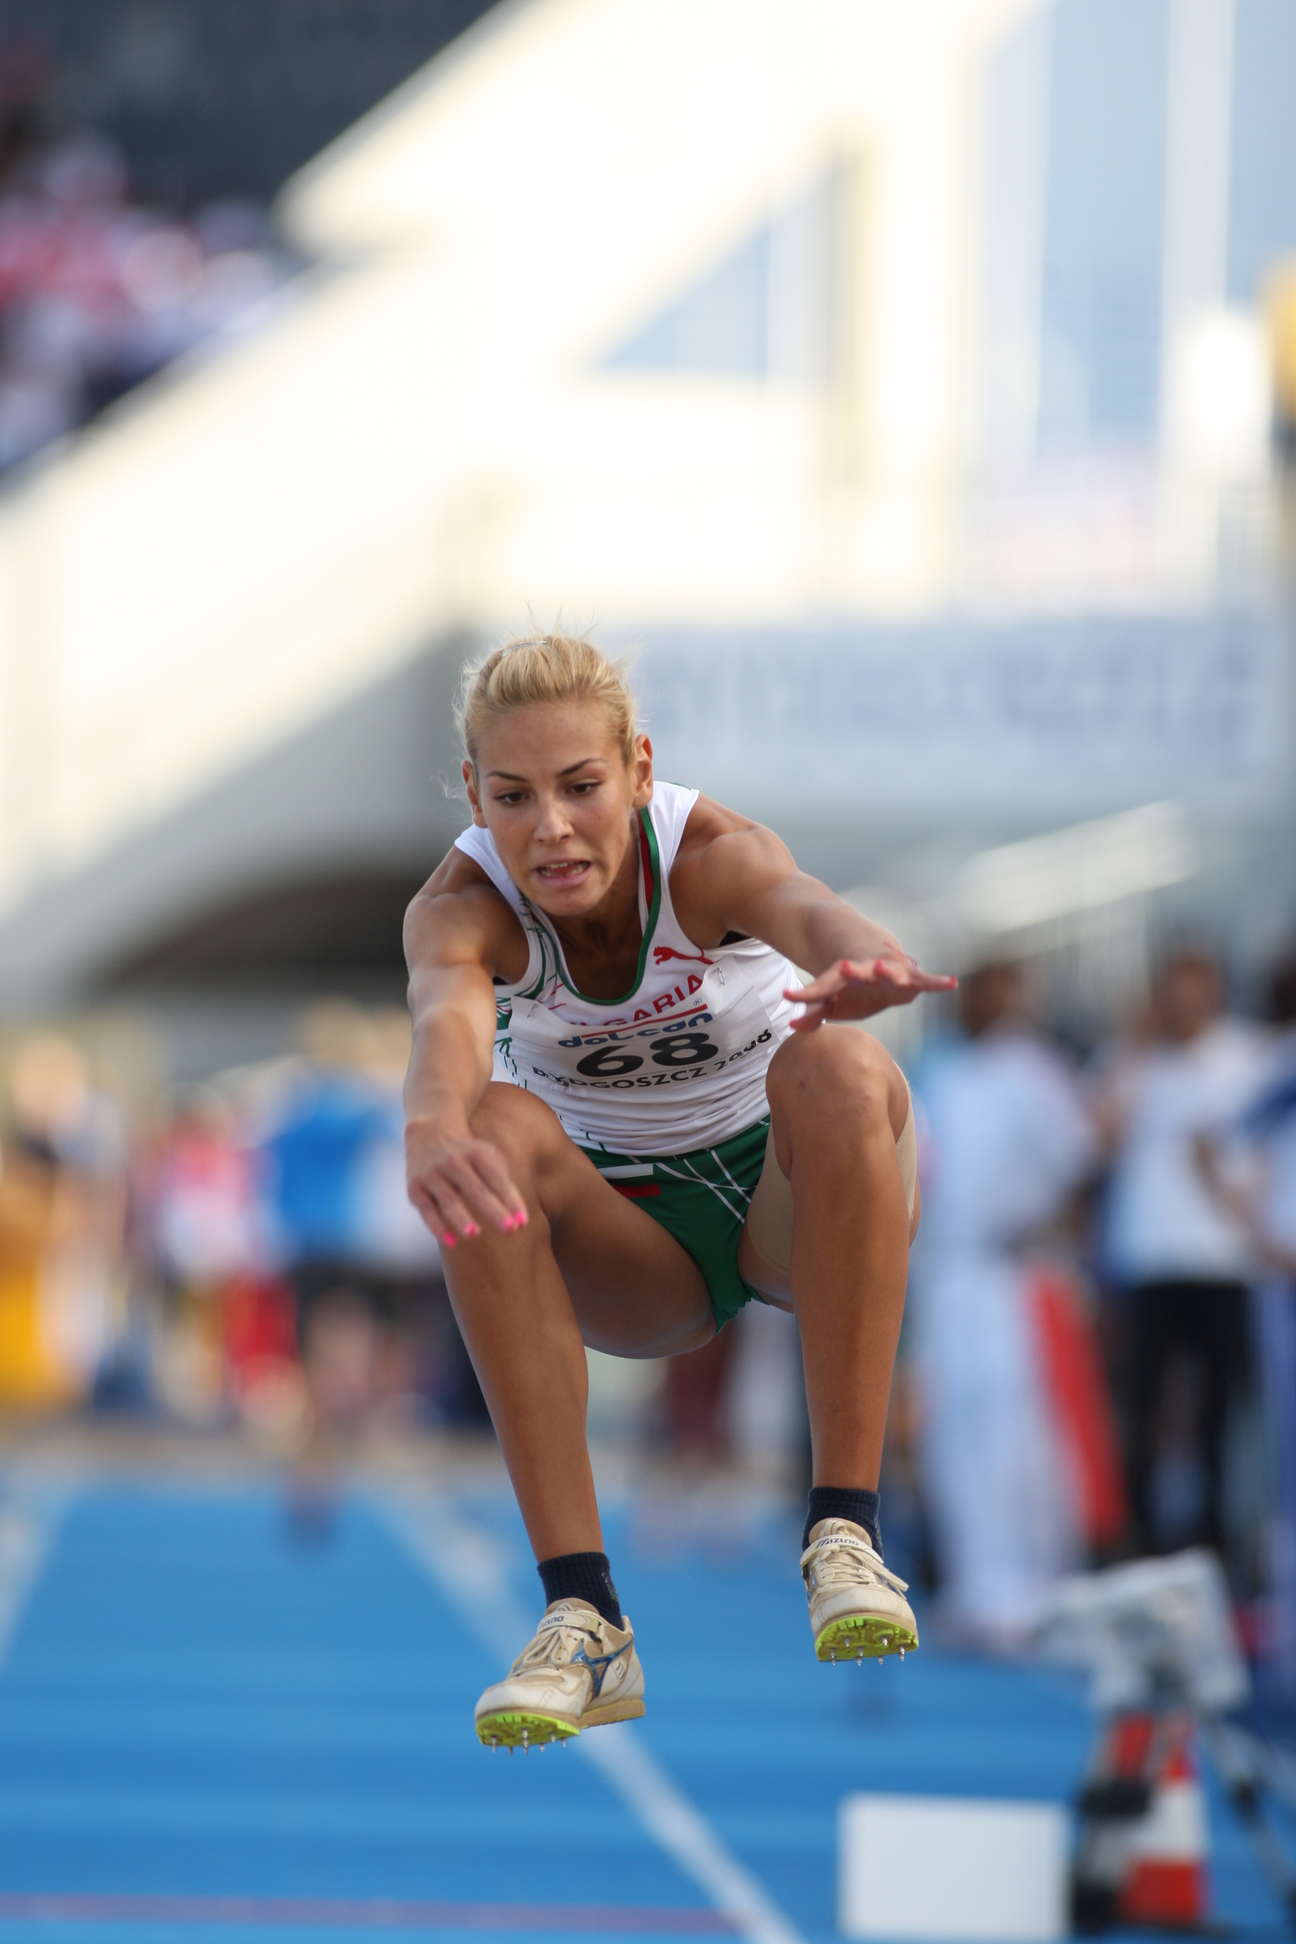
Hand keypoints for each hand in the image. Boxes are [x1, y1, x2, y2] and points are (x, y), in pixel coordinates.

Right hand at [405, 1125, 528, 1248]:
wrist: (428, 1137)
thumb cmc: (469, 1156)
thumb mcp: (488, 1158)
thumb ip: (503, 1183)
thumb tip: (520, 1219)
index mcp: (477, 1153)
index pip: (497, 1179)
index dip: (511, 1200)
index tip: (522, 1222)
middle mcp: (453, 1161)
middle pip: (476, 1190)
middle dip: (493, 1210)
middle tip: (509, 1229)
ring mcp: (432, 1174)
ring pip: (449, 1200)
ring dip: (461, 1217)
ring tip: (475, 1233)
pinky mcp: (415, 1189)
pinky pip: (427, 1210)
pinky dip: (438, 1227)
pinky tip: (452, 1242)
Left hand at [784, 955, 956, 1031]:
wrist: (868, 948)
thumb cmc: (847, 981)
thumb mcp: (829, 996)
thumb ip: (814, 1011)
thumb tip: (793, 1027)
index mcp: (843, 972)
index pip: (824, 984)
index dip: (809, 993)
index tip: (790, 995)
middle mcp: (866, 966)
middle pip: (860, 969)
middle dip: (856, 970)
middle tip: (847, 967)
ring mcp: (890, 967)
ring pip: (892, 970)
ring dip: (891, 972)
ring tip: (892, 973)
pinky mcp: (910, 972)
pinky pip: (925, 979)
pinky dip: (936, 981)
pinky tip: (951, 984)